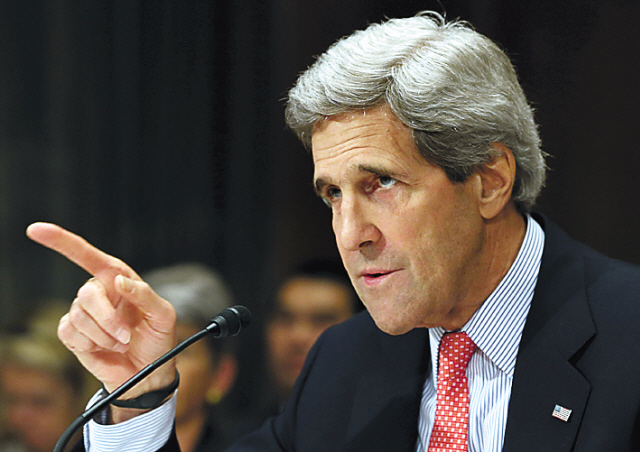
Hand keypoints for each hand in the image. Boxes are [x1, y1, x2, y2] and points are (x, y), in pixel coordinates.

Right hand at [26, 222, 176, 420]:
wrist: (148, 373)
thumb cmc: (158, 339)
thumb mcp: (164, 316)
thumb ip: (146, 295)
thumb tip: (120, 282)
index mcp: (118, 278)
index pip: (87, 255)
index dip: (62, 241)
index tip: (36, 230)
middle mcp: (98, 292)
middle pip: (86, 294)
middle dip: (107, 319)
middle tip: (125, 336)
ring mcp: (83, 313)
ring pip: (79, 317)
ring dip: (104, 335)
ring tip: (121, 343)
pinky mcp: (73, 334)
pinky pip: (70, 333)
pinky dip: (90, 344)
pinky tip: (104, 348)